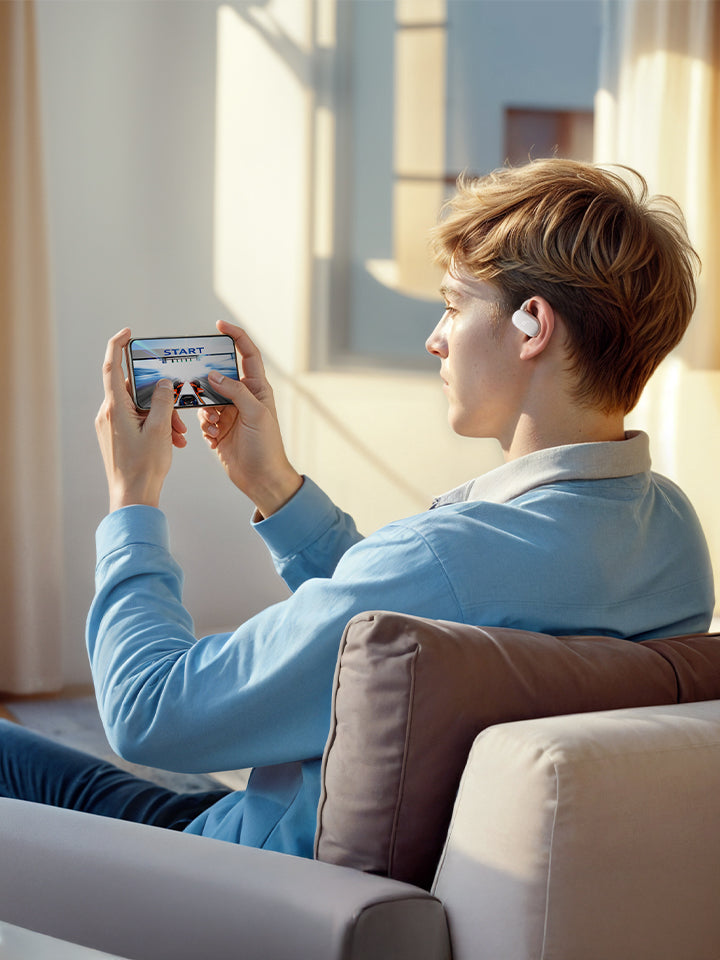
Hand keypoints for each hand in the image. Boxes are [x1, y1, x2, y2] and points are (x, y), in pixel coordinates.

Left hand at [95, 328, 187, 511]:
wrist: (132, 497)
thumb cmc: (144, 467)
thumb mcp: (160, 430)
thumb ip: (163, 402)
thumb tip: (164, 383)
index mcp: (115, 408)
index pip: (111, 367)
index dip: (117, 346)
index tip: (129, 334)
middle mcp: (109, 414)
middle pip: (134, 390)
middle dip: (160, 395)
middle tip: (177, 406)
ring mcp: (111, 426)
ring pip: (139, 407)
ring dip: (162, 414)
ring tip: (179, 433)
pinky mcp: (117, 436)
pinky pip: (138, 420)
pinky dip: (155, 425)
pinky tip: (173, 440)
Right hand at [197, 320, 301, 516]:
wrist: (261, 479)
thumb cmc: (267, 447)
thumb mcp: (255, 414)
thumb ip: (235, 392)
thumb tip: (213, 376)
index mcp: (257, 389)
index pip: (248, 355)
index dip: (236, 337)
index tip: (219, 326)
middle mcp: (242, 398)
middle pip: (219, 375)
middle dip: (207, 379)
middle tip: (196, 381)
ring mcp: (229, 413)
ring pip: (206, 398)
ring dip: (205, 409)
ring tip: (214, 424)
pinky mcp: (218, 429)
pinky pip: (202, 418)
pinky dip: (205, 426)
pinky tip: (215, 438)